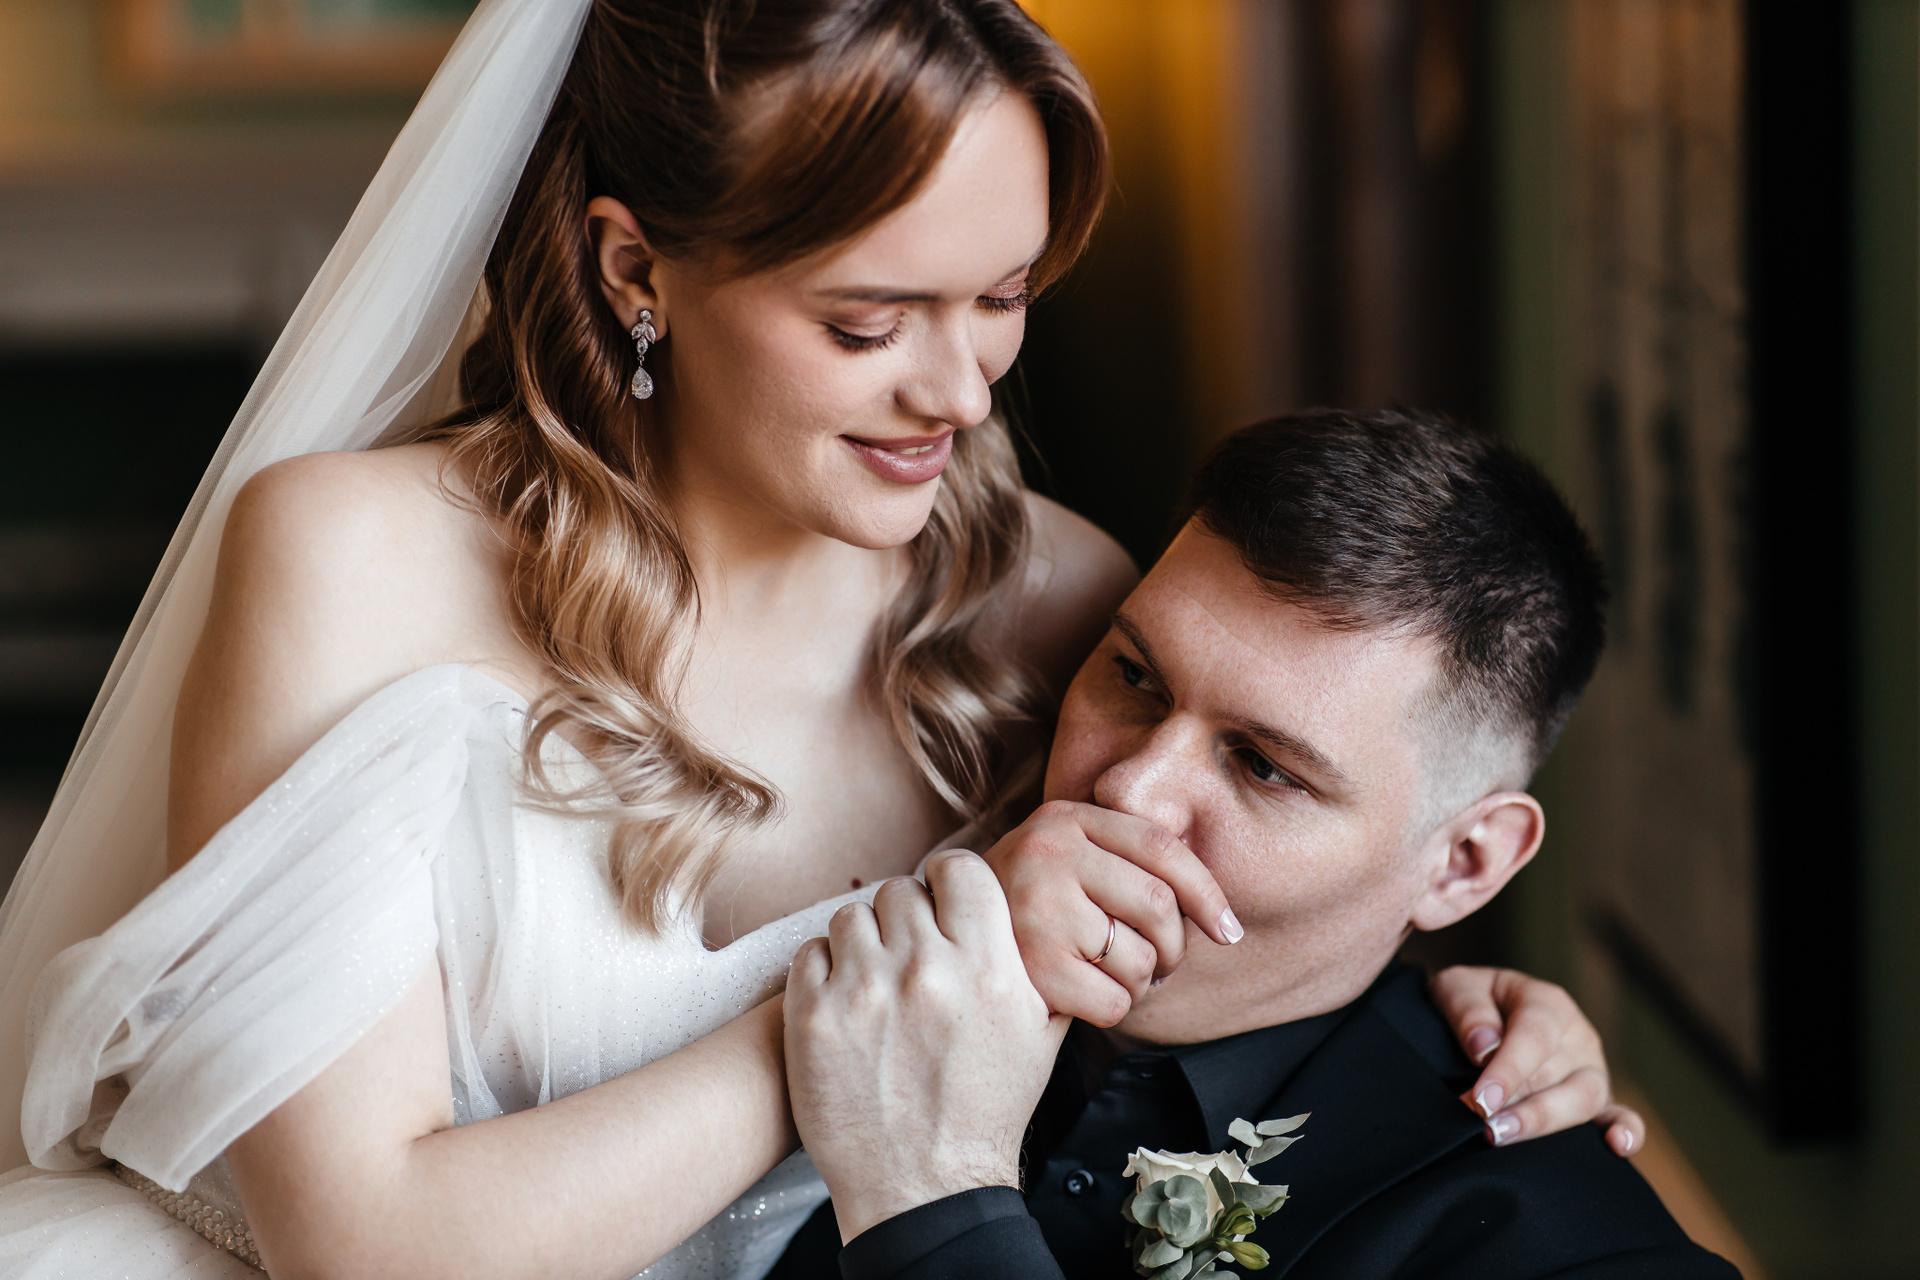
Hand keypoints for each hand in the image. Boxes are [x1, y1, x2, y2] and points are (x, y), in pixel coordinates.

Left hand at [784, 851, 1065, 1241]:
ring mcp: (864, 990)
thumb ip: (1037, 963)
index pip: (958, 868)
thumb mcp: (1042, 1035)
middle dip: (905, 921)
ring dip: (862, 945)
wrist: (925, 1188)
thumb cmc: (986, 1111)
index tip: (941, 906)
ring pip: (851, 917)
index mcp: (987, 966)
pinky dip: (824, 972)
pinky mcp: (814, 1017)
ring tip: (875, 987)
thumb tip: (1034, 910)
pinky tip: (845, 1007)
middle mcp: (926, 969)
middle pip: (900, 891)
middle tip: (909, 962)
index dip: (948, 883)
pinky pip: (810, 953)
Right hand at [983, 800, 1240, 1026]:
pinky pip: (1114, 1001)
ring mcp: (1038, 908)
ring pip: (1141, 959)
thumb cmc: (1026, 906)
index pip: (1161, 847)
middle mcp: (1049, 852)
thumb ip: (1126, 862)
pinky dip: (1115, 1008)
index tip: (1228, 931)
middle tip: (1160, 964)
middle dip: (1175, 948)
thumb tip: (1221, 920)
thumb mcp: (1066, 858)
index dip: (1207, 893)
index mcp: (1066, 818)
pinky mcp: (1032, 966)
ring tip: (1116, 978)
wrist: (942, 939)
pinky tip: (1089, 997)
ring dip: (1142, 983)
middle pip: (1160, 907)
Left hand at [1430, 965, 1645, 1156]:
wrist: (1485, 1012)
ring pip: (1583, 1099)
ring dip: (1543, 1122)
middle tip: (1478, 1122)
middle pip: (1556, 1074)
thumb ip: (1468, 1011)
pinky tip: (1618, 1146)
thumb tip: (1484, 1048)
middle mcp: (1577, 1036)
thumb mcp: (1457, 987)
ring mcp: (1592, 1068)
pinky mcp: (1598, 1098)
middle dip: (1514, 1103)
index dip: (1508, 1071)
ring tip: (1501, 1134)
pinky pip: (1620, 1114)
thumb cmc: (1473, 1002)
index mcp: (1547, 1003)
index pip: (1534, 1037)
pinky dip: (1626, 1130)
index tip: (1480, 1099)